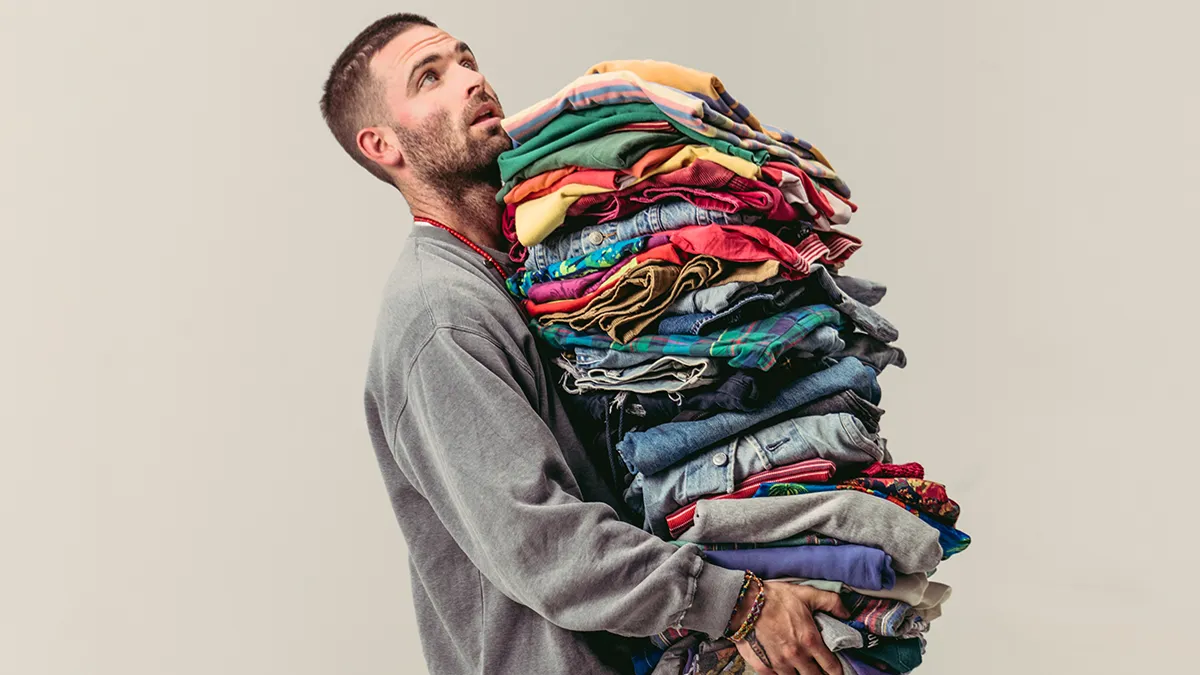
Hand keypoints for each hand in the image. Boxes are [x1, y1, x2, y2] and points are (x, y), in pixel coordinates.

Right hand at [732, 581, 848, 674]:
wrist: (742, 603)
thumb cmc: (774, 598)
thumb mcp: (806, 594)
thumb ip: (831, 602)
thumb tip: (847, 614)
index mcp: (809, 640)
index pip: (831, 667)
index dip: (837, 672)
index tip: (837, 672)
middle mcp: (796, 656)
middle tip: (819, 670)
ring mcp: (779, 664)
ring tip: (801, 670)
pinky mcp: (763, 667)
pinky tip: (783, 670)